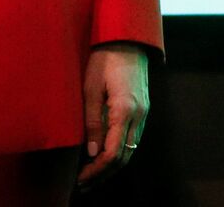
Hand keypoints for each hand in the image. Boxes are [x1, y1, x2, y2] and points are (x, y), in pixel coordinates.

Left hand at [77, 43, 148, 188]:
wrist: (127, 38)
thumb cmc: (104, 60)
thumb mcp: (90, 90)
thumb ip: (92, 122)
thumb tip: (91, 152)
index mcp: (125, 110)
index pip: (113, 152)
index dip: (96, 170)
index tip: (80, 179)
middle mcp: (139, 114)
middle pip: (125, 155)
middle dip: (104, 174)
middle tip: (83, 184)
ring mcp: (143, 111)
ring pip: (131, 148)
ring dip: (112, 165)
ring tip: (91, 175)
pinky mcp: (142, 108)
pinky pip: (133, 137)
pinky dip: (119, 152)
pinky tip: (103, 155)